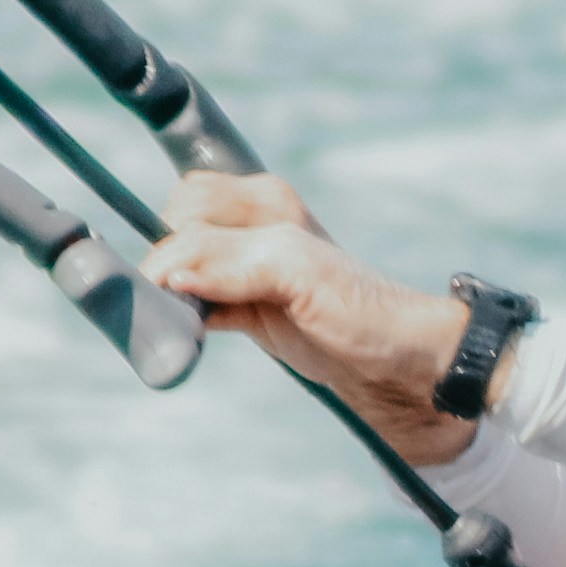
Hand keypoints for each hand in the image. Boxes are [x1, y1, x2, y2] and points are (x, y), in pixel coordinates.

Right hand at [143, 173, 474, 457]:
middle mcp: (253, 223)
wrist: (397, 366)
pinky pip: (190, 300)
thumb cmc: (360, 312)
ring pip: (178, 265)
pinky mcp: (243, 304)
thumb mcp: (295, 274)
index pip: (187, 208)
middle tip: (194, 304)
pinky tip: (199, 332)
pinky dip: (185, 316)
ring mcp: (245, 265)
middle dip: (172, 266)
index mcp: (265, 200)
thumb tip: (168, 272)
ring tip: (198, 320)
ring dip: (177, 293)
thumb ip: (229, 263)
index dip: (173, 246)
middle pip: (174, 229)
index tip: (174, 288)